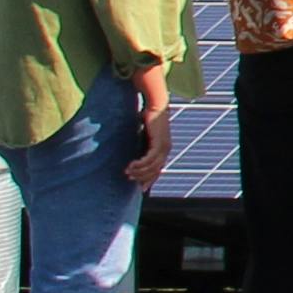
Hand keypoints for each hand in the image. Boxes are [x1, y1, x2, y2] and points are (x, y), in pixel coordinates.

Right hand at [125, 69, 175, 192]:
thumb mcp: (143, 133)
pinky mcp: (159, 143)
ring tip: (127, 172)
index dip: (150, 179)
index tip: (140, 188)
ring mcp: (164, 147)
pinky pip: (149, 159)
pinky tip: (131, 166)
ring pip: (152, 167)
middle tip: (128, 178)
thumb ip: (139, 142)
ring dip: (138, 171)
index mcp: (163, 149)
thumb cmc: (148, 116)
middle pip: (155, 171)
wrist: (155, 104)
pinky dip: (140, 164)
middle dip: (142, 177)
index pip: (158, 170)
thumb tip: (128, 148)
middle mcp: (166, 150)